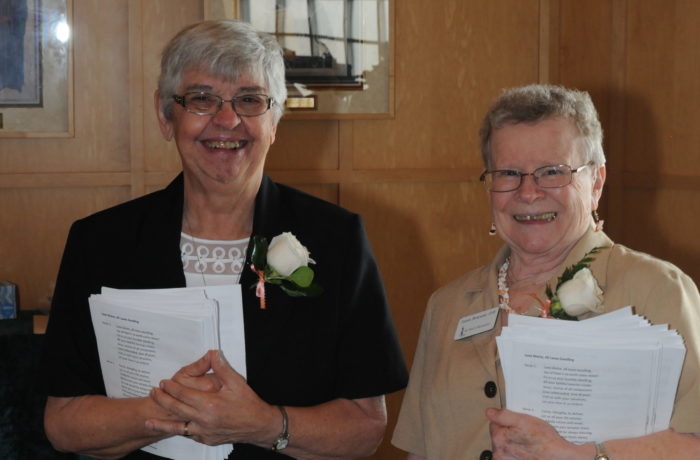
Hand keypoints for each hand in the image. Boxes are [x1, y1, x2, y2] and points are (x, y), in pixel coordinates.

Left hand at [146, 350, 277, 446]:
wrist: (258, 425)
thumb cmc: (248, 403)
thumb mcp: (236, 382)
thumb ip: (221, 368)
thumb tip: (212, 353)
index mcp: (209, 404)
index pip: (183, 395)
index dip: (171, 388)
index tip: (163, 382)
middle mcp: (204, 420)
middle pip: (176, 409)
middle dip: (162, 401)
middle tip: (153, 393)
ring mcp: (204, 432)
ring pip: (178, 427)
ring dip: (162, 424)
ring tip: (149, 421)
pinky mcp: (207, 440)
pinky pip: (189, 435)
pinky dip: (179, 431)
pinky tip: (174, 428)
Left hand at [486, 408, 592, 459]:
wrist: (559, 457)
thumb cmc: (545, 441)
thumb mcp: (524, 420)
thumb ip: (503, 416)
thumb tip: (489, 412)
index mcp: (499, 438)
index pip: (494, 422)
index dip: (506, 419)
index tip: (516, 421)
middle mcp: (500, 452)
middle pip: (499, 435)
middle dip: (509, 432)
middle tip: (524, 432)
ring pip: (505, 446)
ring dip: (513, 442)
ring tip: (527, 442)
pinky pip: (510, 456)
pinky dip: (516, 452)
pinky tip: (527, 450)